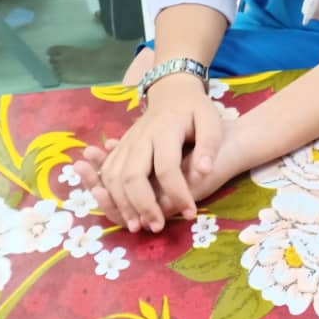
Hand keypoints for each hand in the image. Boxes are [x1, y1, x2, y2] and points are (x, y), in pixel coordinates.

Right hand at [72, 74, 225, 232]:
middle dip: (142, 205)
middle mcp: (141, 137)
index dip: (178, 193)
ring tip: (137, 226)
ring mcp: (127, 142)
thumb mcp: (210, 119)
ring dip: (122, 205)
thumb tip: (204, 171)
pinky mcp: (121, 147)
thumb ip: (209, 143)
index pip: (167, 168)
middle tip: (157, 227)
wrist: (172, 91)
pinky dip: (110, 195)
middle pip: (132, 176)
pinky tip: (123, 213)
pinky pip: (108, 173)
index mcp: (165, 130)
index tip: (191, 213)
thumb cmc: (195, 108)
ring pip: (114, 177)